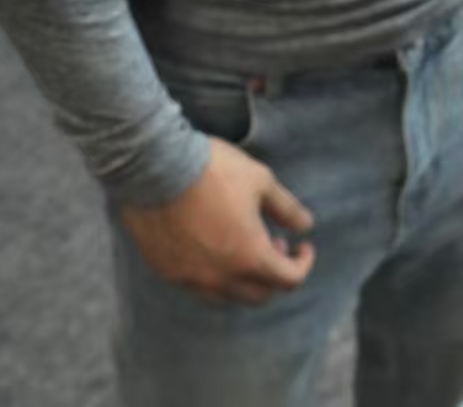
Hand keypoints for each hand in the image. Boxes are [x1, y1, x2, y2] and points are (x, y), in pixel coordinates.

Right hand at [120, 137, 316, 305]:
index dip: (303, 263)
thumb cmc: (213, 169)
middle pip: (259, 295)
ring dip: (243, 277)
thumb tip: (306, 226)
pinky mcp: (166, 270)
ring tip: (242, 244)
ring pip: (227, 295)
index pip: (289, 279)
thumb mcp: (260, 180)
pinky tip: (212, 245)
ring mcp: (190, 278)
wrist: (156, 166)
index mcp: (250, 256)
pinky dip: (214, 274)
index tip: (303, 245)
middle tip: (274, 242)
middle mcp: (220, 277)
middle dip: (274, 272)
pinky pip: (198, 285)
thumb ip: (286, 208)